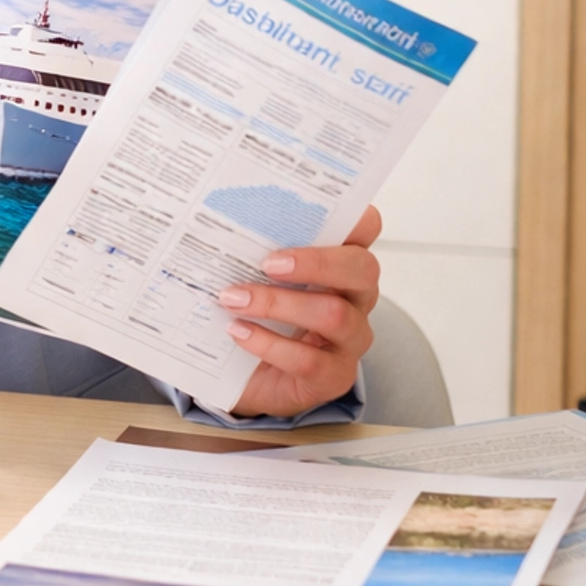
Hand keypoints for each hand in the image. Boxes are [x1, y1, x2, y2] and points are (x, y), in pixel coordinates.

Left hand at [219, 206, 381, 418]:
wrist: (248, 375)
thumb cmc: (260, 315)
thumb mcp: (259, 276)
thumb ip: (256, 247)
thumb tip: (219, 216)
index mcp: (342, 263)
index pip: (366, 229)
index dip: (355, 217)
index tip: (314, 209)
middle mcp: (356, 298)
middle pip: (362, 269)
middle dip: (315, 262)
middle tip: (267, 263)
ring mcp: (351, 340)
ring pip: (334, 315)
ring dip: (278, 304)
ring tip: (235, 299)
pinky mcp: (334, 377)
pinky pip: (310, 360)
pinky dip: (269, 344)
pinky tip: (239, 332)